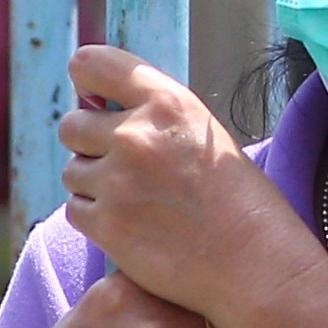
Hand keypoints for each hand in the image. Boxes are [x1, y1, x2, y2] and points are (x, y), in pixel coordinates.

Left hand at [58, 42, 289, 320]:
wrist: (255, 263)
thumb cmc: (239, 200)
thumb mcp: (203, 134)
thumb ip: (154, 115)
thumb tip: (97, 103)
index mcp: (167, 102)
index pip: (92, 65)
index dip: (87, 81)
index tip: (94, 98)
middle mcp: (137, 135)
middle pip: (72, 125)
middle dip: (88, 143)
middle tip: (122, 166)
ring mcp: (117, 181)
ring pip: (72, 170)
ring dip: (93, 184)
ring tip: (137, 201)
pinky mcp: (106, 224)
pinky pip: (76, 209)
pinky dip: (95, 218)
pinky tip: (132, 225)